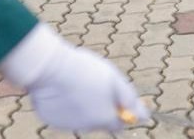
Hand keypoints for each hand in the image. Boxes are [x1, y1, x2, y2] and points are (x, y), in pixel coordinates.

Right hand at [0, 24, 149, 132]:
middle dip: (102, 108)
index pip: (119, 125)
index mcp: (104, 119)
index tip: (121, 101)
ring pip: (81, 117)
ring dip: (84, 105)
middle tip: (97, 86)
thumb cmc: (84, 70)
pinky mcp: (51, 119)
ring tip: (78, 82)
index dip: (122, 112)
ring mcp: (68, 124)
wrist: (50, 68)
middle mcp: (87, 127)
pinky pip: (63, 113)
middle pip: (100, 122)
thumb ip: (128, 97)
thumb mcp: (113, 78)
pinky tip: (63, 88)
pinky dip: (65, 104)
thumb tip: (143, 113)